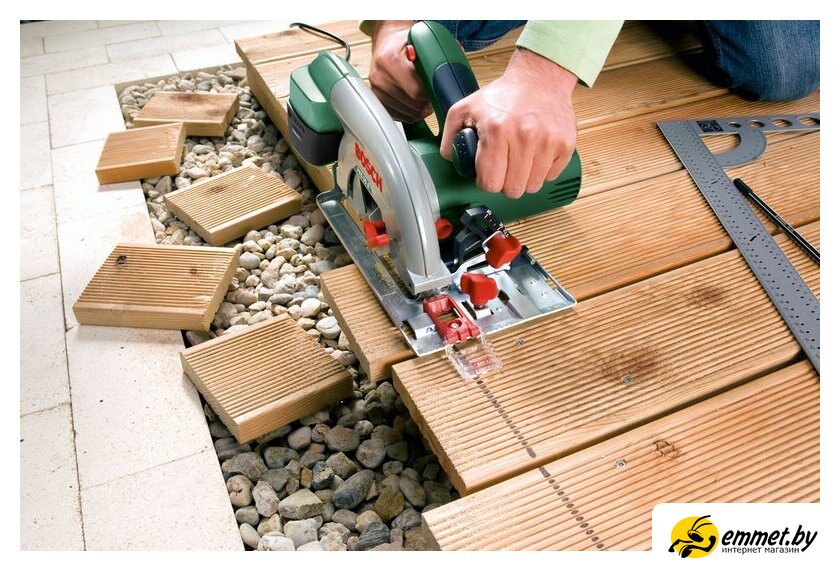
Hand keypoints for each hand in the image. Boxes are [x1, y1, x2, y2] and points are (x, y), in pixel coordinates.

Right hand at [369, 21, 432, 122]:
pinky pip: (399, 116)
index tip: (438, 90)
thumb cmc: (406, 41)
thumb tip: (454, 73)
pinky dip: (410, 113)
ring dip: (420, 110)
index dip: (431, 94)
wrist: (387, 41)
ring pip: (407, 113)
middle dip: (427, 104)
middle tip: (433, 95)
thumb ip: (439, 53)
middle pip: (412, 105)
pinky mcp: (376, 99)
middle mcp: (379, 76)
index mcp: (390, 59)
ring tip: (424, 98)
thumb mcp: (423, 40)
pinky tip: (414, 102)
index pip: (416, 91)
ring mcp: (376, 89)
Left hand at [440, 47, 577, 197]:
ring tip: (520, 158)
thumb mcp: (466, 108)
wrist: (540, 78)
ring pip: (533, 186)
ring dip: (524, 178)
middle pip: (513, 190)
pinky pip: (551, 176)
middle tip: (504, 166)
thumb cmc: (504, 95)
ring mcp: (548, 142)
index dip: (486, 181)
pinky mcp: (565, 144)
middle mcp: (525, 136)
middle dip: (505, 182)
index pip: (491, 183)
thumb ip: (450, 136)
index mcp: (497, 130)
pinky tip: (536, 153)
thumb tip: (451, 159)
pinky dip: (542, 170)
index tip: (488, 173)